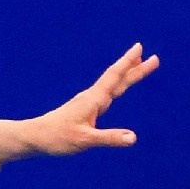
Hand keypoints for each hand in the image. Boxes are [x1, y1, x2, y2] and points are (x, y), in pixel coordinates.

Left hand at [0, 44, 159, 160]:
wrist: (35, 137)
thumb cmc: (57, 138)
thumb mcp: (85, 140)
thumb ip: (109, 138)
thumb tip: (133, 138)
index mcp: (93, 100)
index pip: (114, 78)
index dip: (128, 63)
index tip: (139, 48)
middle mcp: (92, 97)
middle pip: (118, 79)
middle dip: (136, 68)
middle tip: (154, 57)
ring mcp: (88, 102)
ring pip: (113, 84)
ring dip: (127, 74)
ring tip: (139, 64)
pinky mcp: (85, 109)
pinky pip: (106, 93)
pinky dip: (117, 85)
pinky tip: (117, 87)